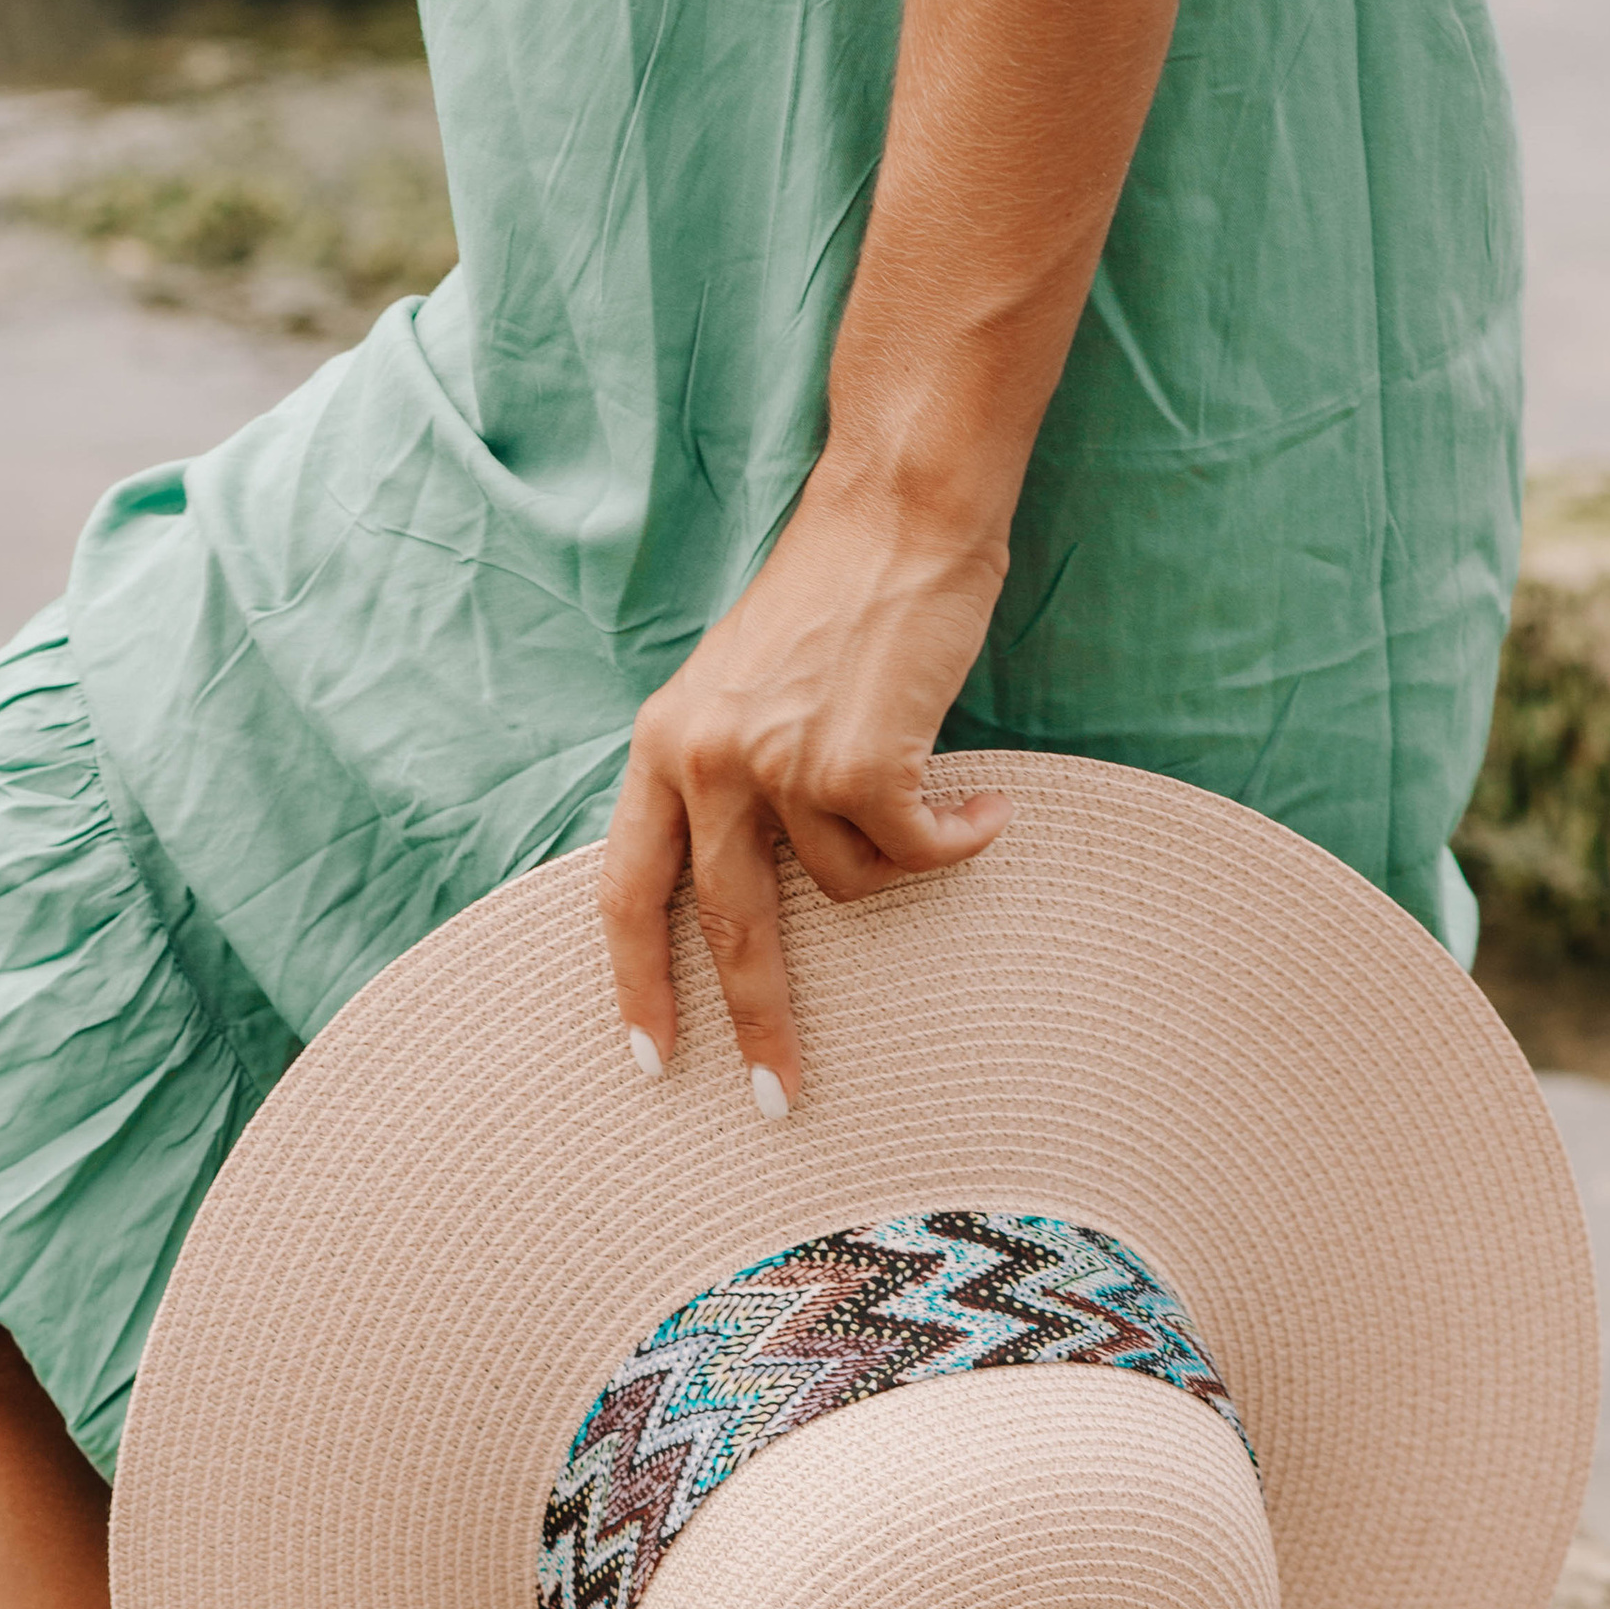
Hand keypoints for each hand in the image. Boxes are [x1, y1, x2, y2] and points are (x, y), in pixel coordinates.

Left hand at [598, 463, 1014, 1111]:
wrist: (898, 512)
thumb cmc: (834, 600)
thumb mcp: (740, 692)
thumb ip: (724, 782)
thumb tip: (747, 898)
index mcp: (662, 743)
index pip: (625, 888)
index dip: (636, 982)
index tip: (649, 1058)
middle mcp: (704, 757)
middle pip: (726, 928)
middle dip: (759, 1024)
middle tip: (781, 1096)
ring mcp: (778, 763)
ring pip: (843, 887)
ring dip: (899, 862)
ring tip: (936, 806)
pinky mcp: (857, 765)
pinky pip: (912, 853)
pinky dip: (957, 841)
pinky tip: (983, 811)